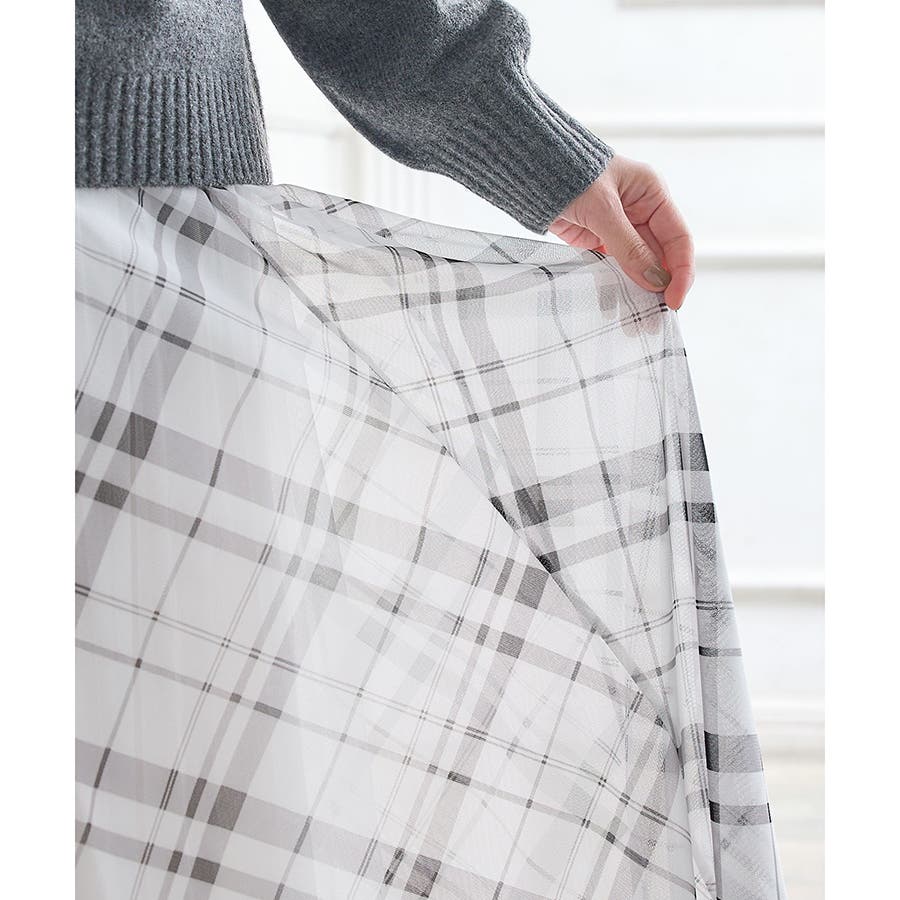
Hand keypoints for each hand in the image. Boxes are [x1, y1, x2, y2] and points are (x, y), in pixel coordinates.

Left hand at [549, 155, 693, 309]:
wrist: (528, 170)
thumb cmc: (566, 173)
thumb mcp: (602, 210)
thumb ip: (629, 246)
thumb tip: (654, 280)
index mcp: (652, 194)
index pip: (678, 239)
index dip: (681, 272)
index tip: (673, 301)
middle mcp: (640, 212)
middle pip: (660, 257)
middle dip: (660, 287)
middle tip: (655, 318)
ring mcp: (619, 228)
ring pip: (638, 265)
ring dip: (638, 289)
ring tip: (637, 318)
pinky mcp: (598, 240)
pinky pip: (614, 267)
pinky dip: (615, 285)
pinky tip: (613, 304)